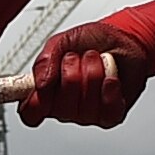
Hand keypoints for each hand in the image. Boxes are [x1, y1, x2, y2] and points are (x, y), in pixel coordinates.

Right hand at [18, 0, 154, 126]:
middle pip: (59, 107)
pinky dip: (110, 89)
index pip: (31, 111)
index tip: (37, 90)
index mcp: (47, 91)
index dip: (32, 104)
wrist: (124, 39)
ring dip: (93, 75)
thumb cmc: (93, 41)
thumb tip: (41, 84)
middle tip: (78, 59)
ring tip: (97, 62)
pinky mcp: (110, 115)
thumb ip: (44, 61)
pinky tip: (110, 78)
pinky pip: (107, 111)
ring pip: (85, 106)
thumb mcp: (62, 42)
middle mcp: (65, 106)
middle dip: (71, 75)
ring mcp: (87, 113)